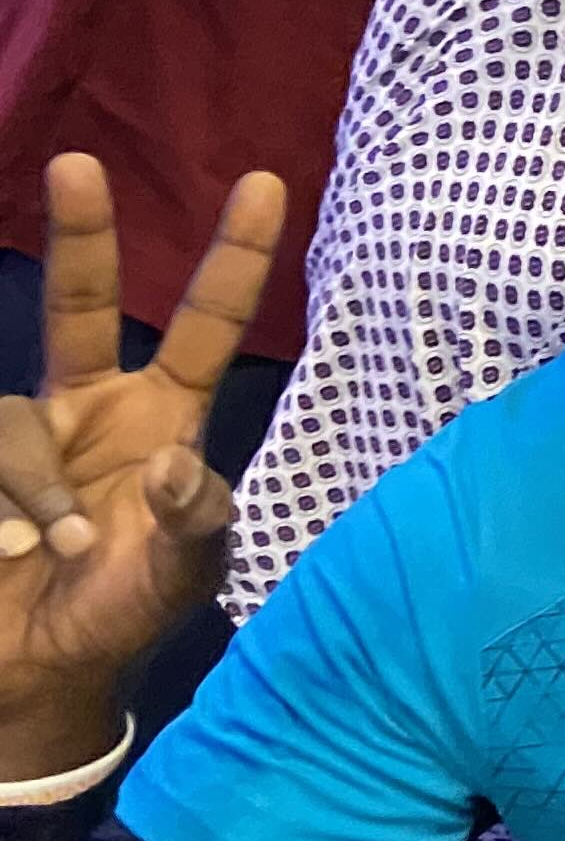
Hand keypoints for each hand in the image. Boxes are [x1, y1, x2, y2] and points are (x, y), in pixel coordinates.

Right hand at [0, 158, 285, 777]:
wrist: (38, 675)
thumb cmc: (124, 613)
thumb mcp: (188, 572)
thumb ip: (198, 521)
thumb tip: (173, 461)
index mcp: (161, 416)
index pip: (207, 323)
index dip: (235, 257)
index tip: (263, 180)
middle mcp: (88, 406)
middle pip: (82, 301)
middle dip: (81, 234)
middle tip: (77, 165)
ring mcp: (22, 436)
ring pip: (13, 424)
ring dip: (36, 494)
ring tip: (45, 554)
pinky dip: (8, 517)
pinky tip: (9, 556)